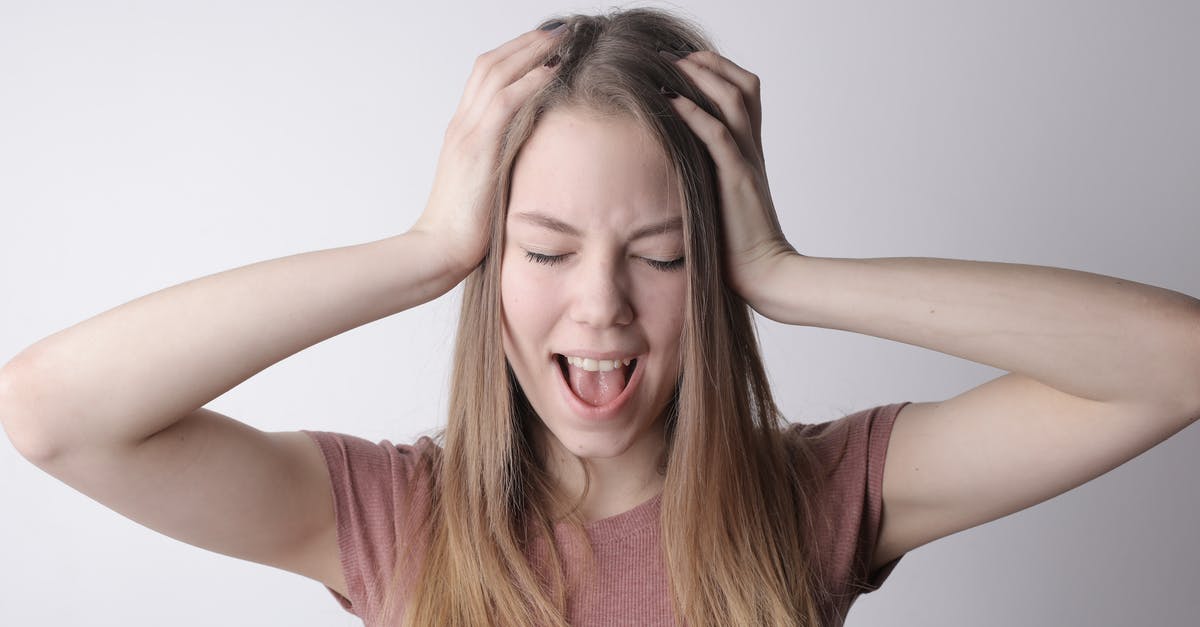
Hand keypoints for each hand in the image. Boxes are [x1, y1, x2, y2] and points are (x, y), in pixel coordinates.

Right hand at [409, 24, 565, 274]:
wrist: (438, 249)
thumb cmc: (465, 229)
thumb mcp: (487, 186)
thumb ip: (504, 164)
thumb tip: (534, 158)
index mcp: (463, 132)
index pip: (486, 77)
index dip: (516, 55)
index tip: (546, 44)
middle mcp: (462, 125)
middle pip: (491, 64)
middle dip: (527, 42)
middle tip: (560, 29)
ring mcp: (466, 134)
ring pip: (497, 73)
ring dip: (532, 51)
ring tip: (563, 38)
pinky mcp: (477, 149)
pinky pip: (505, 102)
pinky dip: (530, 81)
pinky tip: (554, 70)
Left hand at [662, 51, 796, 308]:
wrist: (764, 273)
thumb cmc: (738, 246)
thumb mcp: (722, 200)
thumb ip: (708, 178)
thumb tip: (674, 167)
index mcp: (751, 152)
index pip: (747, 95)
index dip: (721, 72)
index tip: (689, 64)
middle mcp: (752, 150)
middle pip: (745, 86)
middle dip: (711, 65)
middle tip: (678, 58)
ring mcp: (747, 162)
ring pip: (734, 100)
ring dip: (702, 78)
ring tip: (673, 68)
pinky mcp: (737, 179)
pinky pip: (717, 135)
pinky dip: (694, 113)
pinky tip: (672, 102)